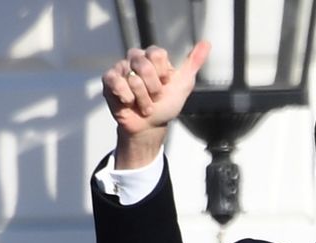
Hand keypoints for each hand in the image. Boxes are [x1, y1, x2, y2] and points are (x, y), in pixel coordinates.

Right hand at [101, 41, 210, 167]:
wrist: (150, 126)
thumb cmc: (166, 104)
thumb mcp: (184, 84)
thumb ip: (193, 63)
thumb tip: (206, 43)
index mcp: (153, 57)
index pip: (157, 54)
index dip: (163, 73)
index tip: (166, 83)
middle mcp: (136, 59)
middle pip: (144, 66)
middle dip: (154, 89)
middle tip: (155, 97)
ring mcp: (121, 69)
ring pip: (133, 80)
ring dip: (143, 99)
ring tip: (144, 104)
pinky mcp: (108, 80)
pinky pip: (116, 84)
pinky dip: (127, 99)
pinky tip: (129, 103)